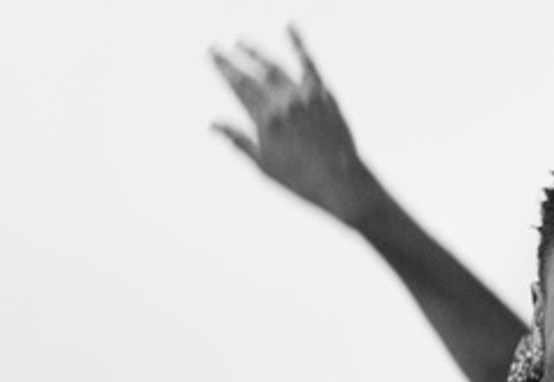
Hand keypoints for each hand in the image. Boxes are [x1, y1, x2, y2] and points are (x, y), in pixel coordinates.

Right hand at [210, 26, 378, 222]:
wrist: (341, 182)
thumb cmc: (302, 180)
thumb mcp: (264, 166)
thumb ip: (238, 141)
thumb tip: (212, 123)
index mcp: (264, 121)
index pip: (238, 87)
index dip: (223, 70)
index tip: (212, 55)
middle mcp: (282, 104)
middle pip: (252, 74)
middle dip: (232, 59)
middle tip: (217, 46)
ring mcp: (304, 96)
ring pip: (275, 66)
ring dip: (256, 52)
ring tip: (242, 41)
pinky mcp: (323, 93)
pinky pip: (309, 62)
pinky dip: (299, 43)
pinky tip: (289, 26)